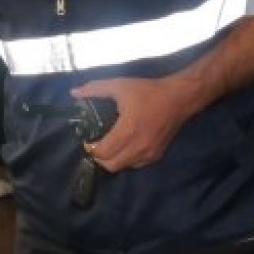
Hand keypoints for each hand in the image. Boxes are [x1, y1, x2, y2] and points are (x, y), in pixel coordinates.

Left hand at [71, 76, 200, 172]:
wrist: (179, 98)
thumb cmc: (148, 91)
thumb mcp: (119, 86)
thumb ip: (95, 89)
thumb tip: (74, 92)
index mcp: (127, 131)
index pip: (102, 152)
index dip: (90, 149)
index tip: (87, 139)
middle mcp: (138, 147)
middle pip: (110, 166)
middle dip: (98, 157)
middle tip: (95, 145)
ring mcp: (149, 153)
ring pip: (122, 167)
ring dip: (112, 160)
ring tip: (108, 146)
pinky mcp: (157, 155)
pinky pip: (135, 165)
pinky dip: (126, 160)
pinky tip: (124, 147)